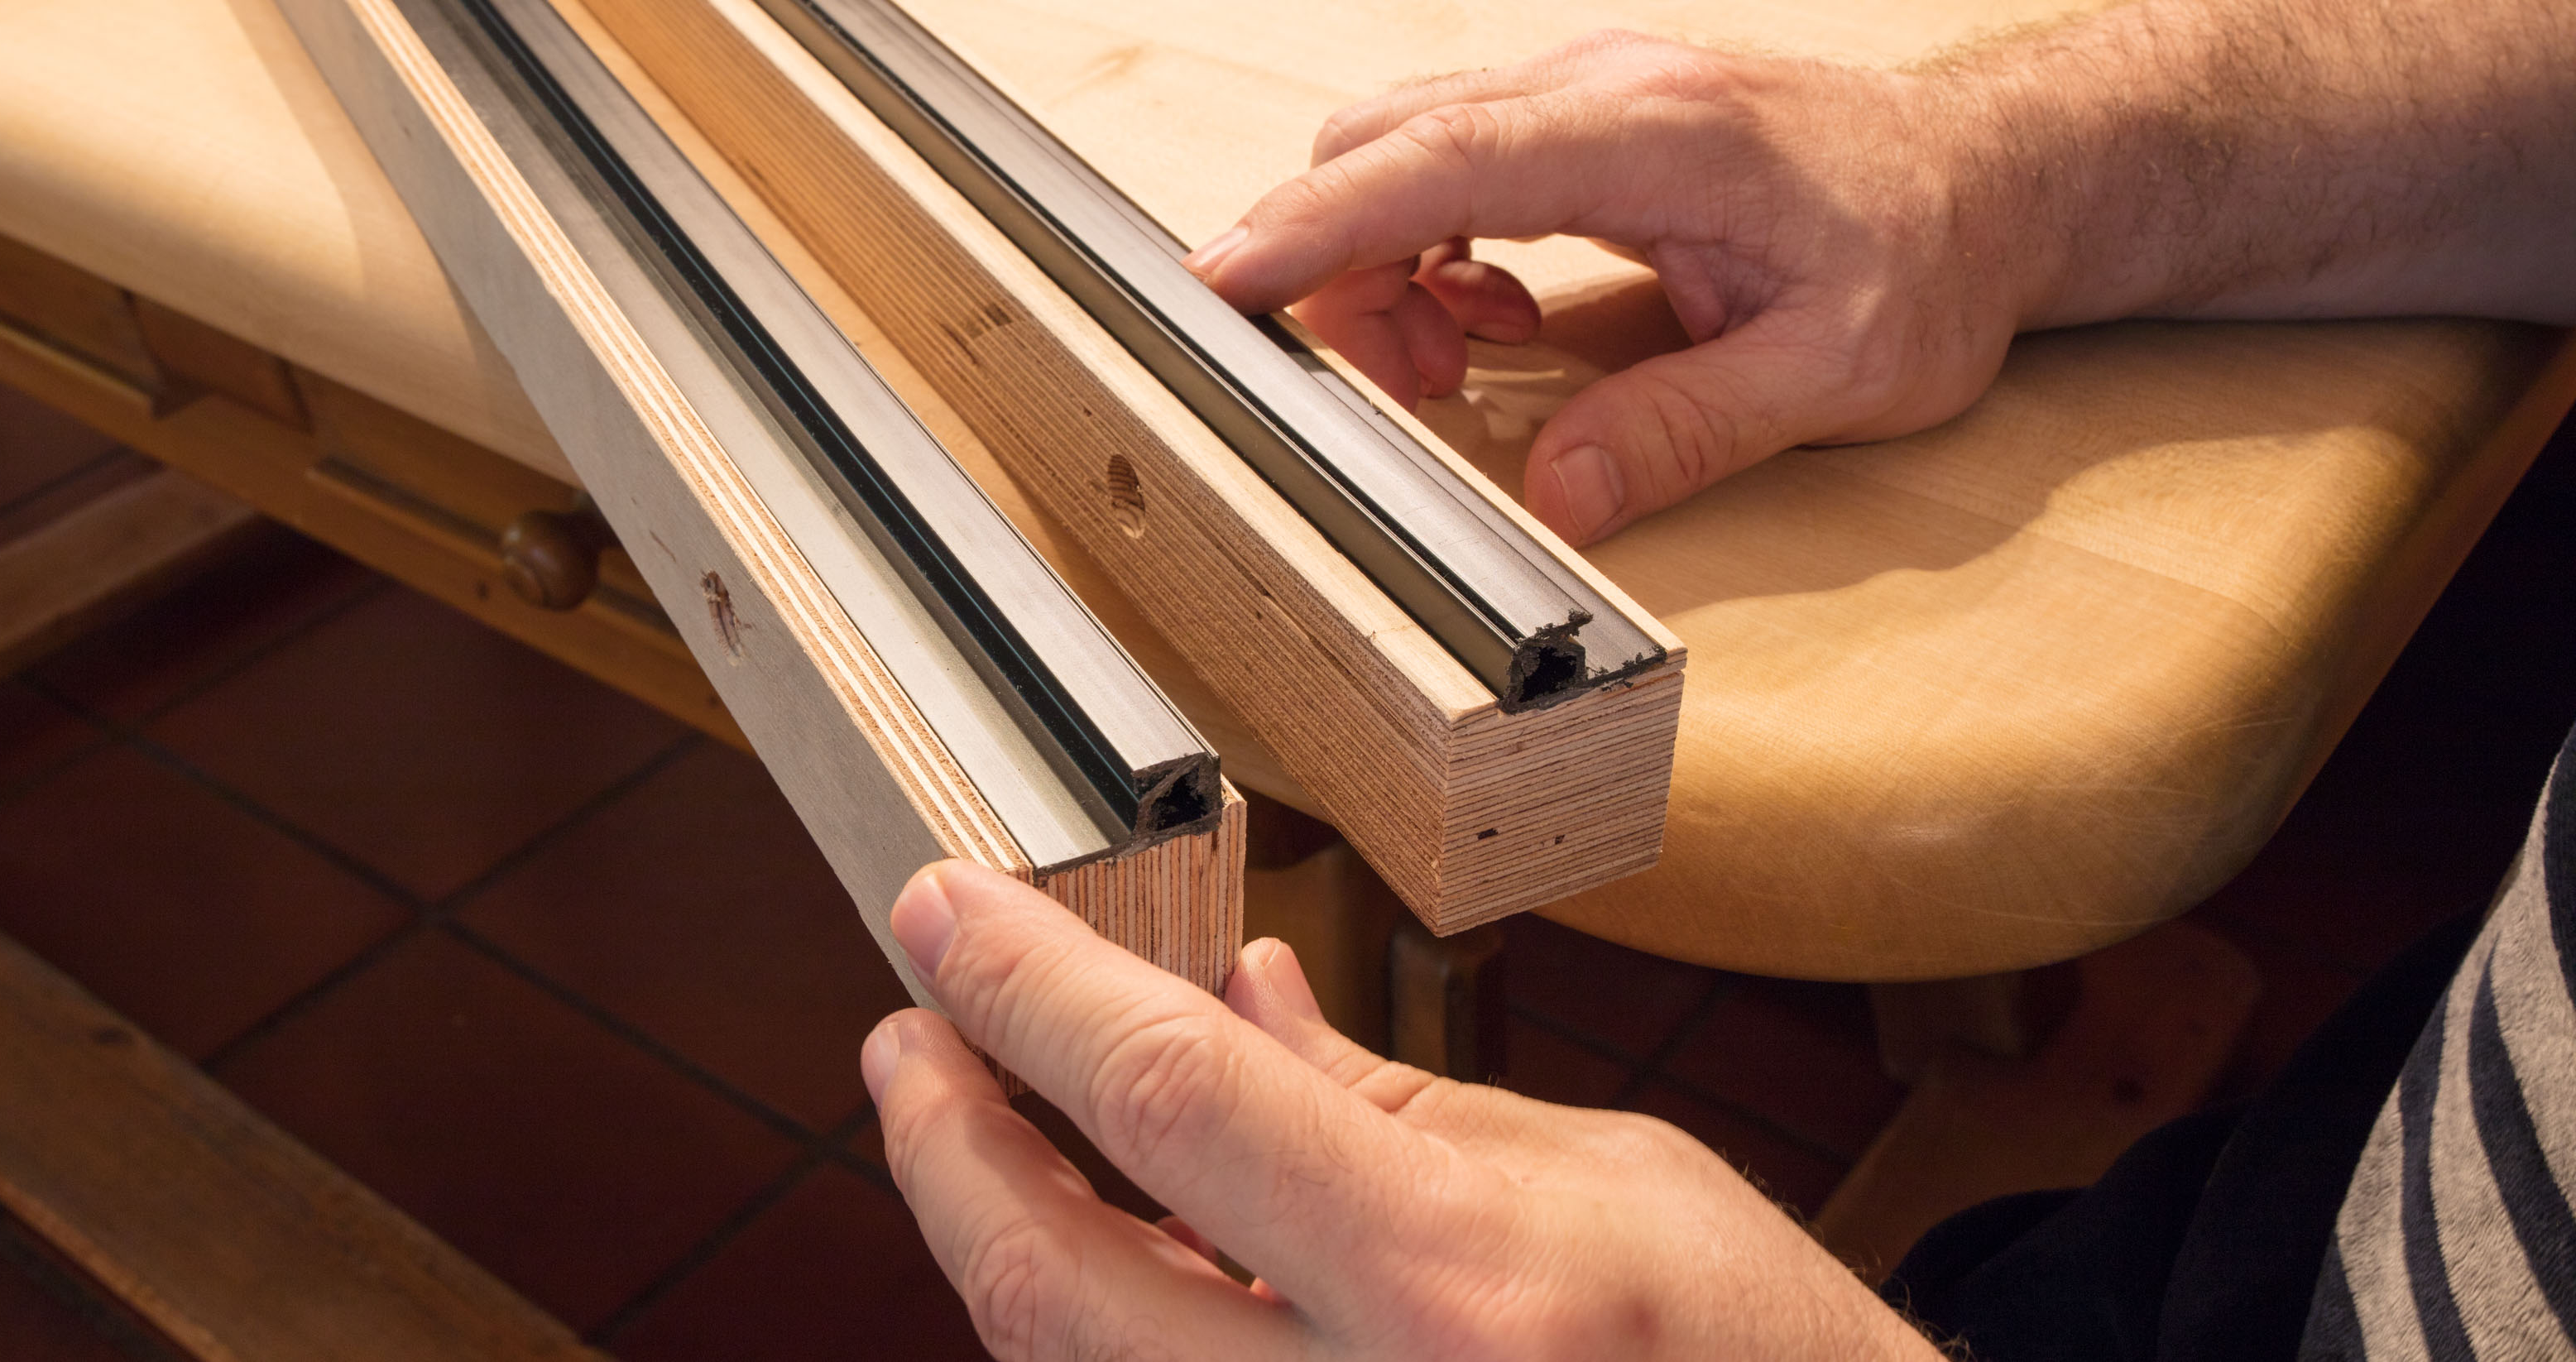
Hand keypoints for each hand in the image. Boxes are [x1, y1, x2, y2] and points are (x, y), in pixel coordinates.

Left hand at [861, 860, 1940, 1360]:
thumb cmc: (1757, 1359)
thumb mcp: (1595, 1178)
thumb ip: (1383, 1100)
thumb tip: (1224, 995)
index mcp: (1454, 1288)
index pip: (1169, 1101)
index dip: (1028, 991)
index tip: (946, 916)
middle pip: (1046, 1282)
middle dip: (944, 1145)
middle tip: (912, 1036)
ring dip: (991, 1241)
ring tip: (975, 1128)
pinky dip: (1091, 1329)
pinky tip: (1089, 1250)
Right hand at [1179, 32, 2031, 543]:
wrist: (1994, 174)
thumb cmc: (1932, 255)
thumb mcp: (1841, 372)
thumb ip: (1690, 431)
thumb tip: (1556, 497)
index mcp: (1657, 131)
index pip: (1442, 159)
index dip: (1320, 223)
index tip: (1224, 281)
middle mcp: (1601, 84)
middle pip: (1385, 142)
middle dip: (1337, 270)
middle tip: (1398, 391)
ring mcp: (1585, 88)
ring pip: (1402, 148)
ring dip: (1384, 266)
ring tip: (1455, 367)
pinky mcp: (1579, 115)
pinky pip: (1447, 163)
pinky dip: (1428, 248)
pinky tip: (1493, 321)